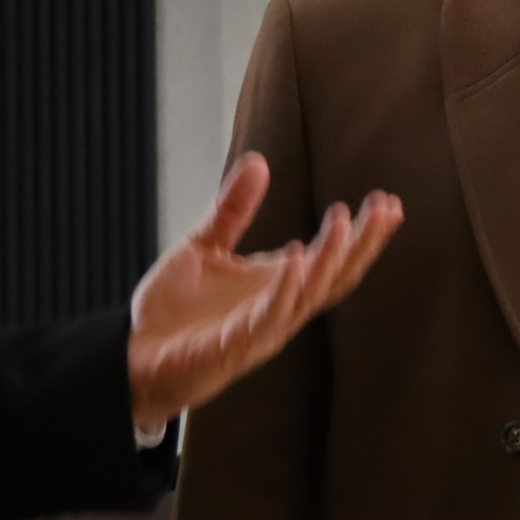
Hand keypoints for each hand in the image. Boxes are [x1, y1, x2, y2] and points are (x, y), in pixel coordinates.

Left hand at [127, 154, 403, 429]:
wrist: (132, 358)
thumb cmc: (171, 311)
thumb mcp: (203, 246)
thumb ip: (233, 209)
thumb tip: (259, 161)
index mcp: (277, 284)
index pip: (333, 259)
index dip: (362, 234)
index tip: (387, 202)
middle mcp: (279, 307)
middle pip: (336, 277)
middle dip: (363, 245)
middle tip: (386, 210)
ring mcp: (262, 329)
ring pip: (311, 295)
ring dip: (330, 259)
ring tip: (344, 221)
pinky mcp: (236, 347)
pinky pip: (270, 317)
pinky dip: (287, 289)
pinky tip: (297, 258)